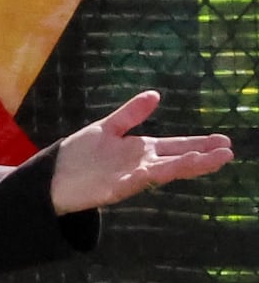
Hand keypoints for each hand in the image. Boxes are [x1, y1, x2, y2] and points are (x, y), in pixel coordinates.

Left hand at [49, 92, 230, 212]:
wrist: (53, 177)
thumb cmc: (81, 154)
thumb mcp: (107, 127)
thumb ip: (131, 114)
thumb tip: (156, 95)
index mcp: (141, 150)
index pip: (176, 146)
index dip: (199, 144)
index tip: (224, 141)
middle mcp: (141, 164)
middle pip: (177, 158)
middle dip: (202, 156)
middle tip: (229, 152)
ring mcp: (130, 177)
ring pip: (164, 170)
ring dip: (187, 166)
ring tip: (211, 161)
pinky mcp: (114, 188)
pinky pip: (134, 180)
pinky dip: (147, 174)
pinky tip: (159, 169)